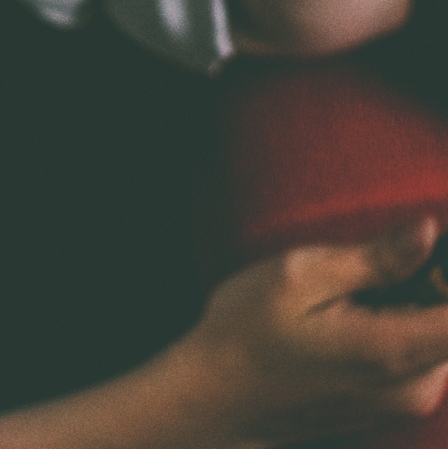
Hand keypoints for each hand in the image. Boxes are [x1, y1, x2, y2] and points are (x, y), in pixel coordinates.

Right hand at [169, 219, 447, 442]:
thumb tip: (429, 231)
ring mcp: (401, 404)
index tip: (418, 247)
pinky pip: (417, 356)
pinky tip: (346, 320)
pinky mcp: (390, 409)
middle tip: (366, 267)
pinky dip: (395, 327)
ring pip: (435, 339)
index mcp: (393, 350)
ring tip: (347, 296)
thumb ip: (374, 258)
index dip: (446, 271)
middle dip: (425, 284)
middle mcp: (411, 388)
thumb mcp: (301, 276)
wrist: (216, 397)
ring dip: (407, 306)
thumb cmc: (249, 331)